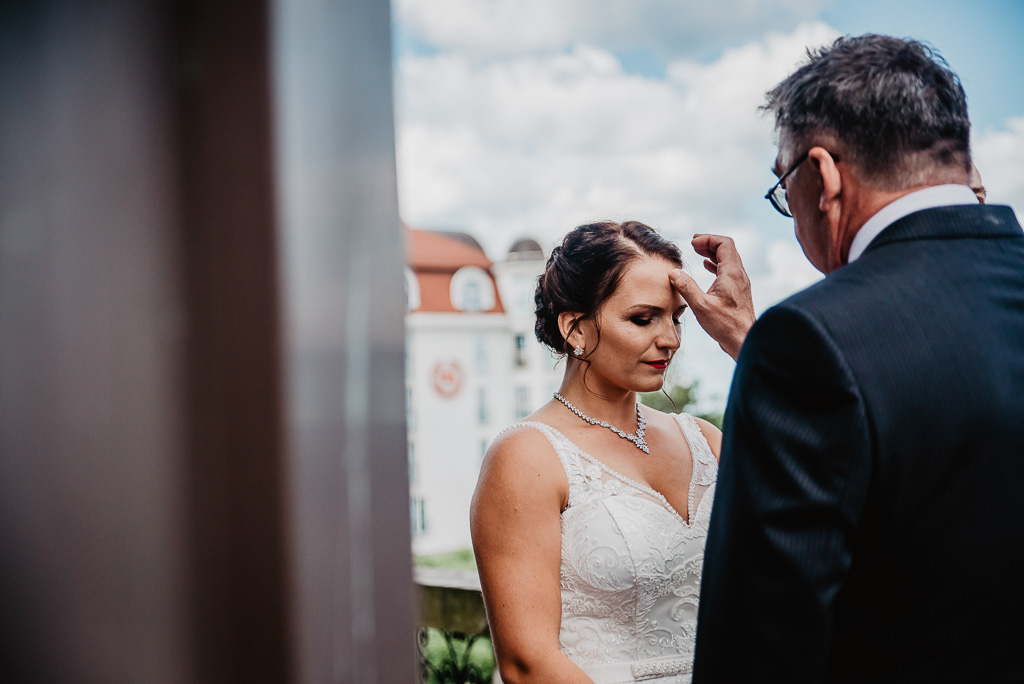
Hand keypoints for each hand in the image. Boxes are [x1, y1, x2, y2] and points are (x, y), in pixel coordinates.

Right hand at [670, 234, 754, 360]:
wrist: (744, 340)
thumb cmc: (726, 325)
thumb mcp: (701, 306)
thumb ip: (686, 287)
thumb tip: (674, 273)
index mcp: (732, 273)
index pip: (724, 244)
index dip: (708, 239)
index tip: (693, 243)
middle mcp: (739, 275)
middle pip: (727, 248)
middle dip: (710, 243)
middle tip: (694, 244)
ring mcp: (740, 283)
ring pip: (728, 259)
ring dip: (713, 253)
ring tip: (698, 252)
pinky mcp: (738, 291)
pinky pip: (728, 270)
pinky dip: (716, 264)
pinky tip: (707, 267)